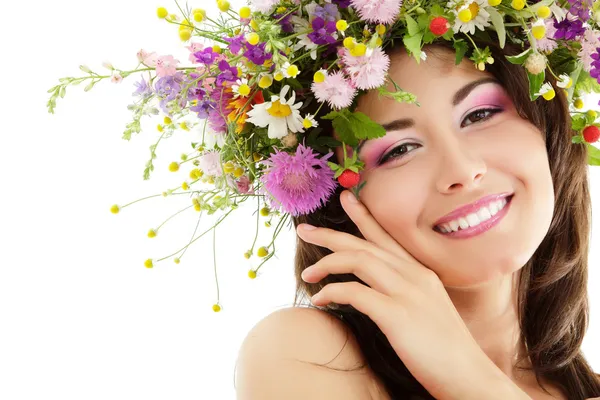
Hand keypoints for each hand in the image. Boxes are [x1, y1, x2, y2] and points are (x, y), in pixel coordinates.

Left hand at [297, 190, 527, 399]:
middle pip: (364, 244)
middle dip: (331, 234)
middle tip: (304, 229)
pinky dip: (332, 291)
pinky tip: (320, 300)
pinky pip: (355, 292)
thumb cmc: (443, 347)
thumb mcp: (425, 308)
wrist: (469, 376)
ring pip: (358, 260)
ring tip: (307, 274)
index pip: (386, 236)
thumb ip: (402, 292)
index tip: (346, 198)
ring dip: (327, 263)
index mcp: (419, 272)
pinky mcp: (398, 314)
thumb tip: (371, 289)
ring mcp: (407, 292)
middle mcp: (413, 275)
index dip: (363, 216)